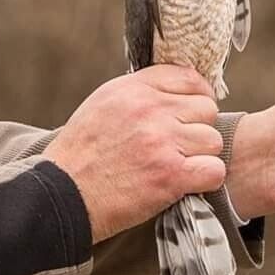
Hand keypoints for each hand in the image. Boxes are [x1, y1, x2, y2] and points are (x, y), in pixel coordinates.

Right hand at [42, 65, 224, 243]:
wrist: (60, 198)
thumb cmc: (80, 154)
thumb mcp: (104, 104)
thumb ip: (141, 92)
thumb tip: (177, 89)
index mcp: (134, 89)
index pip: (189, 77)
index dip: (198, 95)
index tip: (193, 112)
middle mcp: (151, 110)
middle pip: (207, 108)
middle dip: (197, 128)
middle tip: (180, 145)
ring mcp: (162, 141)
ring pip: (213, 140)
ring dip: (201, 156)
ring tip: (179, 165)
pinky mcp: (169, 175)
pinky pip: (214, 170)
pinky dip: (205, 179)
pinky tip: (188, 183)